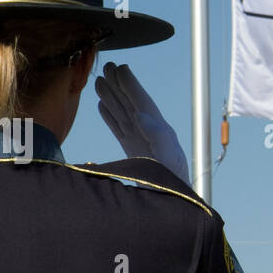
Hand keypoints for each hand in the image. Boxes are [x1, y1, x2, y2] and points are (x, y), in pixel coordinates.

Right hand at [95, 62, 190, 183]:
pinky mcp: (132, 154)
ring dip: (111, 98)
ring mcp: (140, 143)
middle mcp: (149, 134)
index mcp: (159, 132)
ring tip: (99, 82)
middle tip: (106, 66)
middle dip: (119, 86)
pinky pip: (119, 130)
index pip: (143, 103)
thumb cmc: (172, 185)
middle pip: (131, 104)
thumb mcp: (169, 159)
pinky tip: (102, 108)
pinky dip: (110, 118)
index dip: (131, 85)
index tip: (120, 68)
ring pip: (122, 115)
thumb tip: (141, 114)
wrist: (169, 207)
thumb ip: (158, 135)